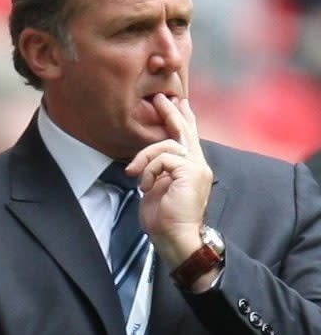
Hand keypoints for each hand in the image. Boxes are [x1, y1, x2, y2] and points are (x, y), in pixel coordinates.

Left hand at [125, 96, 212, 266]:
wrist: (174, 237)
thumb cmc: (164, 218)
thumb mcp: (156, 186)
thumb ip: (158, 169)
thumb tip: (149, 157)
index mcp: (190, 168)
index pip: (187, 138)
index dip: (182, 119)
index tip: (177, 103)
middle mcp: (198, 165)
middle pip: (184, 131)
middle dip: (170, 113)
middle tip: (160, 97)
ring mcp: (197, 167)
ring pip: (166, 145)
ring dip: (144, 158)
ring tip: (136, 174)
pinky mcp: (191, 171)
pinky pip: (163, 158)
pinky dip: (149, 170)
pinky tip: (146, 185)